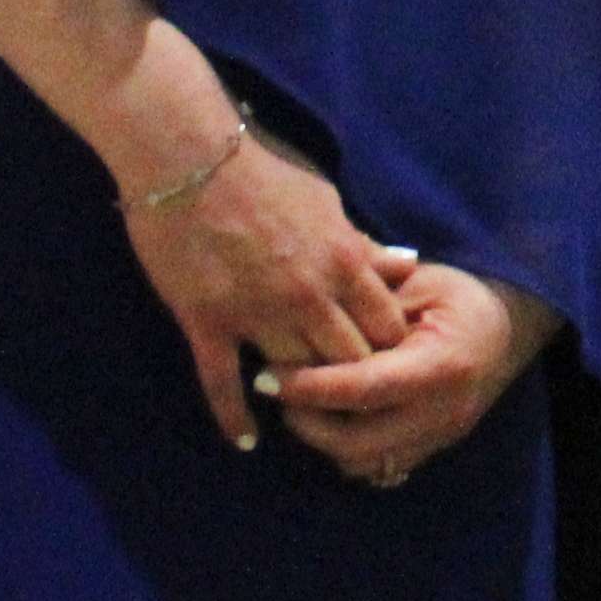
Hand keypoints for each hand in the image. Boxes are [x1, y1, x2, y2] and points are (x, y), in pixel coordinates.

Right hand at [125, 129, 416, 447]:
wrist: (189, 160)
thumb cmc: (264, 176)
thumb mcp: (329, 205)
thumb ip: (366, 246)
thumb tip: (411, 267)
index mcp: (344, 262)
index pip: (387, 327)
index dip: (391, 352)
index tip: (388, 366)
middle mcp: (309, 294)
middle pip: (350, 360)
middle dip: (355, 382)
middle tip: (355, 402)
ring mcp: (257, 312)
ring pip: (296, 374)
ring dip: (304, 395)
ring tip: (309, 415)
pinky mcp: (208, 321)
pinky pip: (223, 383)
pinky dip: (236, 416)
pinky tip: (247, 440)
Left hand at [265, 264, 554, 487]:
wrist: (507, 331)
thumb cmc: (459, 298)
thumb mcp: (420, 281)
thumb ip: (369, 293)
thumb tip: (310, 290)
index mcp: (443, 365)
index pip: (365, 389)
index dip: (311, 387)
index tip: (267, 376)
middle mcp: (444, 412)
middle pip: (357, 443)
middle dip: (306, 422)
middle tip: (275, 390)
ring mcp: (439, 437)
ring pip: (362, 462)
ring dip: (322, 438)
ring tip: (300, 401)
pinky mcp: (431, 450)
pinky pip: (376, 466)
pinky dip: (344, 447)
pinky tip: (330, 415)